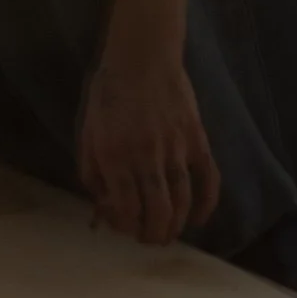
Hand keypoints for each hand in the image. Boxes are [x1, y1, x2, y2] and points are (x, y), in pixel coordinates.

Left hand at [76, 27, 219, 245]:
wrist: (143, 58)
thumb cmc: (108, 95)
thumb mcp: (87, 132)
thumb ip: (92, 172)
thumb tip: (102, 207)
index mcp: (114, 155)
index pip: (124, 208)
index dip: (125, 225)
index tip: (124, 227)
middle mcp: (145, 157)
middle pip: (156, 212)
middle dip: (152, 235)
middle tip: (148, 238)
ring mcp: (176, 150)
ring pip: (181, 202)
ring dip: (175, 225)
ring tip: (168, 233)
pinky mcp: (197, 141)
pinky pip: (208, 180)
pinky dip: (205, 205)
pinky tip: (197, 218)